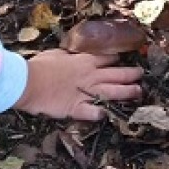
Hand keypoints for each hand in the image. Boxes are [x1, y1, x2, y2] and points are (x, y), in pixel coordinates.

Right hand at [13, 48, 142, 121]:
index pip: (107, 58)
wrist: (28, 82)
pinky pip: (95, 112)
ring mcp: (86, 93)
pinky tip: (111, 115)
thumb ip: (69, 55)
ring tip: (139, 92)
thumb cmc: (39, 65)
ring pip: (113, 92)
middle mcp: (90, 76)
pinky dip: (103, 113)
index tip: (123, 59)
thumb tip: (71, 53)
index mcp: (84, 61)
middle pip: (116, 74)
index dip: (117, 59)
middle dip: (130, 74)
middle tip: (140, 74)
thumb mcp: (56, 53)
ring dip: (127, 92)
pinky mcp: (78, 108)